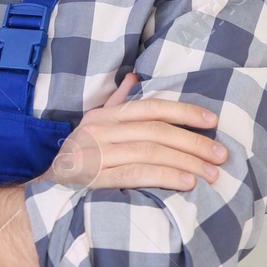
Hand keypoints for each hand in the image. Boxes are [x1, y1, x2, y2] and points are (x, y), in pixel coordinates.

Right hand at [43, 73, 226, 190]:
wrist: (45, 189)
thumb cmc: (77, 157)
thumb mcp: (92, 124)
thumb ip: (116, 102)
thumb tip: (134, 77)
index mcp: (105, 115)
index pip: (151, 107)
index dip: (184, 112)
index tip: (212, 121)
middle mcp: (101, 130)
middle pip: (156, 131)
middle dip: (193, 142)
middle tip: (220, 155)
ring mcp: (97, 153)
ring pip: (150, 152)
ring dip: (185, 162)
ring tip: (210, 173)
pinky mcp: (94, 178)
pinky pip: (135, 174)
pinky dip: (164, 177)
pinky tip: (186, 183)